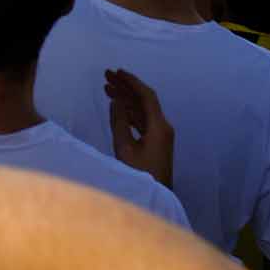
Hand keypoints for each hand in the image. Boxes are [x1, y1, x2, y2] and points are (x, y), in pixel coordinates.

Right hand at [105, 68, 173, 190]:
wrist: (157, 197)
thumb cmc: (140, 174)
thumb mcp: (124, 147)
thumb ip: (119, 122)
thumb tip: (116, 101)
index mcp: (159, 126)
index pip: (146, 96)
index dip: (131, 82)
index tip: (117, 72)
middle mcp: (163, 126)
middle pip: (144, 100)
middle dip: (125, 87)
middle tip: (107, 75)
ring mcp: (161, 134)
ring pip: (142, 109)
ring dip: (126, 98)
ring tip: (107, 88)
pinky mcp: (156, 142)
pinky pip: (142, 119)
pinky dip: (129, 111)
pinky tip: (117, 107)